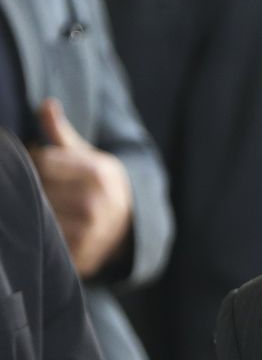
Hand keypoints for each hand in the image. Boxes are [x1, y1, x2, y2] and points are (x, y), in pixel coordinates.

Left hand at [28, 98, 132, 277]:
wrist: (128, 226)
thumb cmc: (99, 185)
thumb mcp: (87, 156)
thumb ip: (61, 133)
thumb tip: (46, 104)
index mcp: (98, 172)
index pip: (42, 161)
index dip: (37, 161)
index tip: (44, 167)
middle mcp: (95, 202)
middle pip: (37, 187)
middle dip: (35, 186)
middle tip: (48, 190)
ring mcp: (87, 231)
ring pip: (36, 214)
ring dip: (35, 210)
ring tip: (50, 208)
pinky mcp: (79, 255)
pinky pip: (42, 241)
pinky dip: (40, 234)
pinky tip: (49, 229)